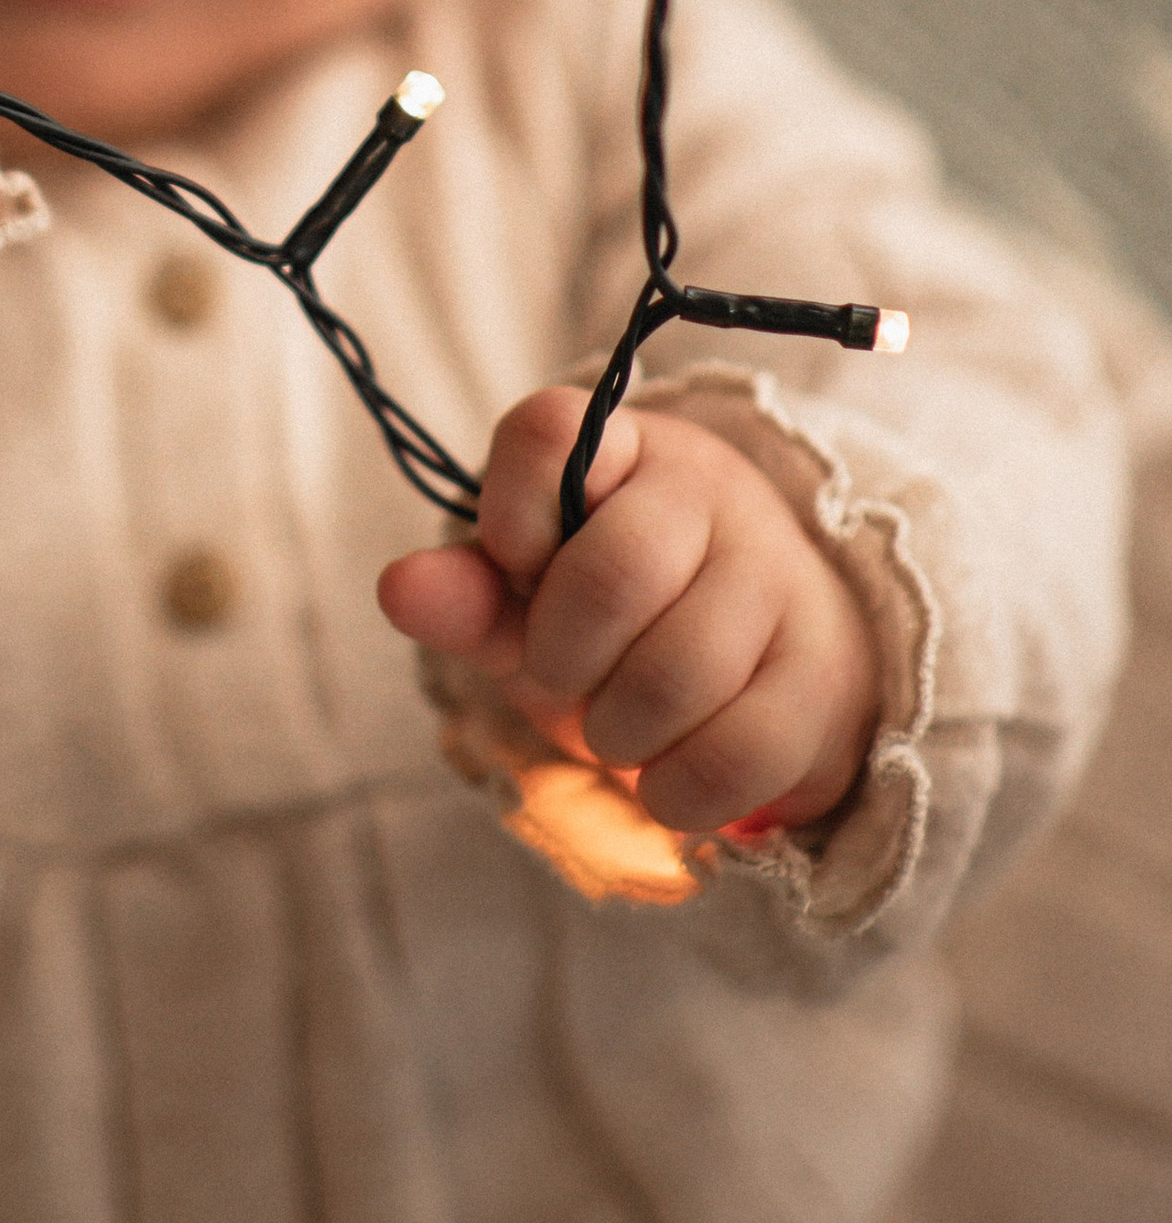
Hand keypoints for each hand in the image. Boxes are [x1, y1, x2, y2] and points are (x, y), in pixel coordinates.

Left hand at [376, 386, 881, 838]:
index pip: (548, 432)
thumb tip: (399, 589)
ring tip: (620, 724)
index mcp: (622, 447)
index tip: (521, 569)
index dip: (510, 518)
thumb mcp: (529, 606)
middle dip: (563, 656)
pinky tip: (666, 776)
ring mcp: (780, 579)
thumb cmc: (619, 629)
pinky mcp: (824, 676)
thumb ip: (467, 597)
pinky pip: (736, 753)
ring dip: (618, 732)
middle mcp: (712, 492)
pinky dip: (675, 790)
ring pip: (676, 673)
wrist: (759, 677)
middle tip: (566, 675)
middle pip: (613, 573)